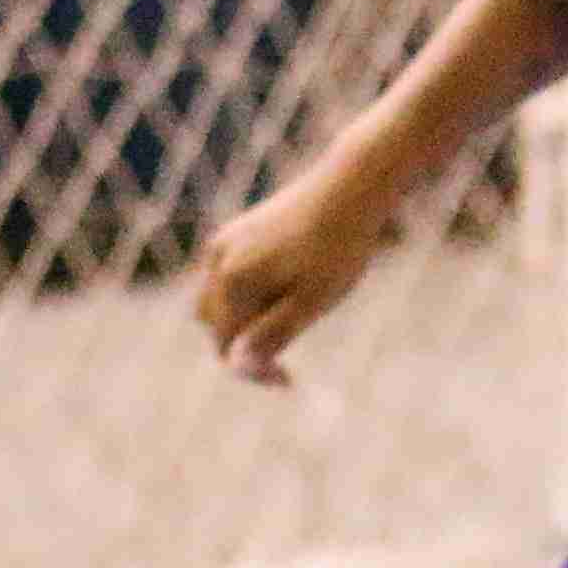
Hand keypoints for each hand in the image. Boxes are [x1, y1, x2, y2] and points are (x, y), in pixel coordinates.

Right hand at [193, 165, 385, 384]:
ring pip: (218, 300)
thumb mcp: (312, 301)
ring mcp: (225, 242)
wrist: (352, 186)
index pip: (226, 345)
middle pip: (215, 324)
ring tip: (290, 320)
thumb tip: (237, 364)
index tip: (289, 381)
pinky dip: (248, 296)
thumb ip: (272, 333)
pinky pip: (230, 276)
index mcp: (232, 281)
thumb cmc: (338, 247)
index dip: (253, 371)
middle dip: (244, 346)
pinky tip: (287, 290)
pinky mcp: (239, 230)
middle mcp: (218, 260)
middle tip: (287, 362)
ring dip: (244, 320)